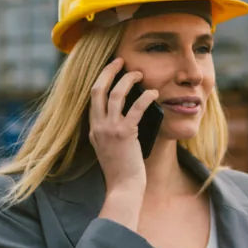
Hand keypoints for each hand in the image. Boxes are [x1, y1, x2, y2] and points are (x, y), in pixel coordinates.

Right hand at [89, 58, 158, 195]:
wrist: (123, 187)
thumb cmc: (122, 170)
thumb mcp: (109, 148)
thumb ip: (111, 131)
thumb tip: (128, 112)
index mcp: (93, 129)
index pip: (93, 98)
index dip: (102, 80)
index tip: (111, 69)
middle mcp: (98, 126)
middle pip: (98, 89)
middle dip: (109, 71)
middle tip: (120, 60)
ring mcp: (110, 129)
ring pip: (116, 94)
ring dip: (128, 79)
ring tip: (139, 73)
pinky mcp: (125, 134)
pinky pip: (136, 108)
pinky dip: (146, 97)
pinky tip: (153, 93)